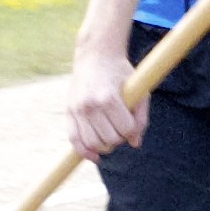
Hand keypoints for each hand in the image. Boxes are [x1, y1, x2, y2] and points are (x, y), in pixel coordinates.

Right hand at [64, 35, 146, 159]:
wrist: (95, 55)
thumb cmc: (120, 72)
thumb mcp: (137, 90)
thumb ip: (140, 117)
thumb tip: (135, 143)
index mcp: (108, 98)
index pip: (125, 130)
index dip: (132, 130)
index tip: (132, 123)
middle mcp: (90, 105)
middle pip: (109, 140)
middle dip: (119, 138)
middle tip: (121, 127)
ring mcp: (77, 109)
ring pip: (93, 143)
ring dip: (105, 145)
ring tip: (110, 135)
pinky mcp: (69, 111)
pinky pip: (74, 139)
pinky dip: (84, 151)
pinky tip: (94, 155)